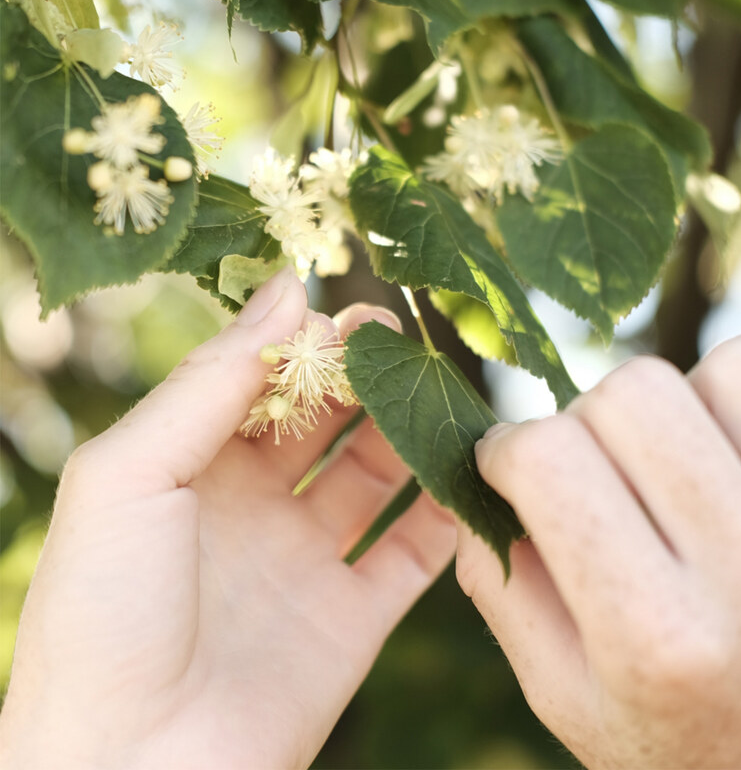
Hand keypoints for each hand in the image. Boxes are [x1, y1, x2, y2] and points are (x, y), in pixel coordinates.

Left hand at [0, 269, 454, 769]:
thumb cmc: (103, 615)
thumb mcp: (130, 474)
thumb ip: (210, 382)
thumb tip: (286, 293)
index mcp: (191, 466)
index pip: (262, 381)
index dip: (304, 345)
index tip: (349, 313)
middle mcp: (253, 506)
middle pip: (325, 420)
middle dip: (362, 377)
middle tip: (402, 341)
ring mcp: (306, 560)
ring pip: (376, 475)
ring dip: (410, 431)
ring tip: (441, 391)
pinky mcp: (353, 617)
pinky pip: (415, 553)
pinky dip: (447, 513)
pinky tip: (469, 470)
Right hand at [457, 333, 740, 768]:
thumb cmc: (678, 738)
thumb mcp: (566, 695)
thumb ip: (500, 584)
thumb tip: (478, 476)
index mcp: (657, 641)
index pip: (548, 459)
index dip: (507, 448)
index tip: (507, 464)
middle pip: (631, 394)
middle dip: (585, 421)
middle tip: (594, 470)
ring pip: (714, 369)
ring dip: (670, 408)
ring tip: (670, 473)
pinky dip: (731, 398)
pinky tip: (724, 463)